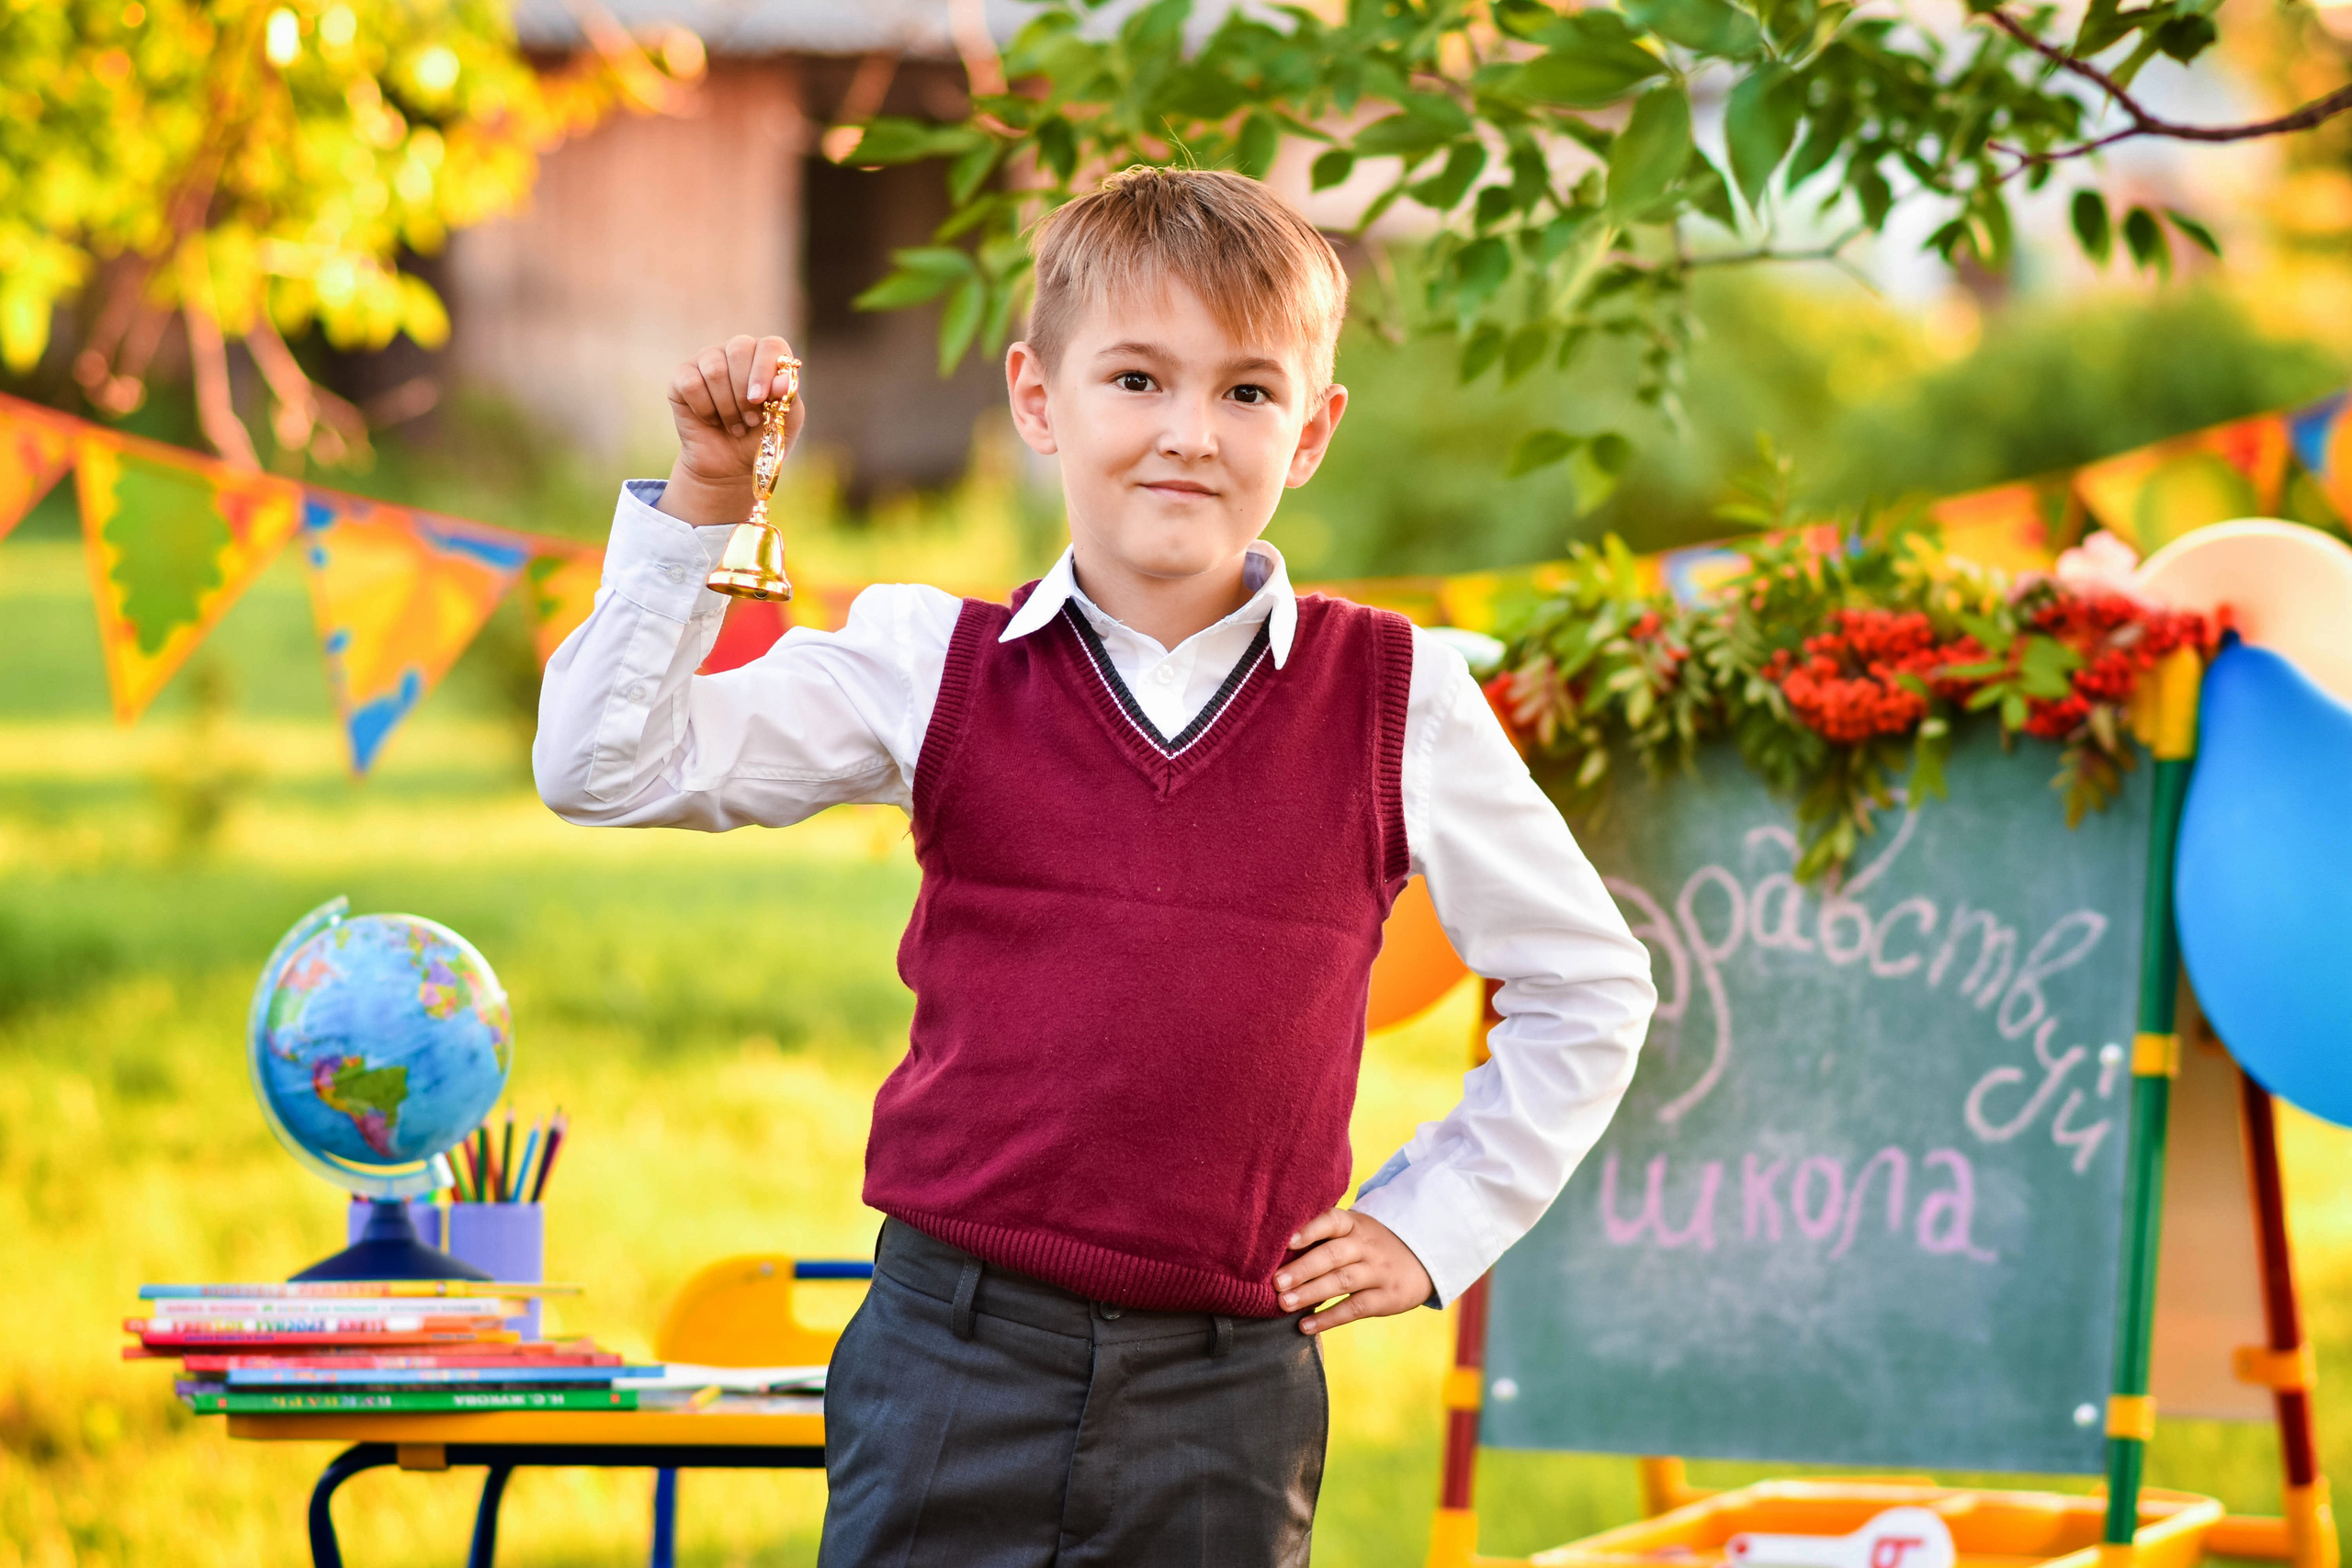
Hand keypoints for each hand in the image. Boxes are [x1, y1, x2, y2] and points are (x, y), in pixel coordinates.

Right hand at [658, 333, 807, 525]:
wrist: (731, 465)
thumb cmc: (762, 437)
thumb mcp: (786, 421)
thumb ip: (788, 397)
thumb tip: (784, 380)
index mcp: (764, 357)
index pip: (770, 345)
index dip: (766, 370)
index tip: (761, 399)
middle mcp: (734, 352)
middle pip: (739, 350)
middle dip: (744, 392)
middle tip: (751, 420)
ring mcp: (706, 361)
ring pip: (715, 369)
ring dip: (727, 406)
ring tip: (736, 426)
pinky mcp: (682, 377)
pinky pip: (691, 384)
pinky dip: (705, 409)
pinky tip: (712, 420)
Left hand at [1275, 1207, 1432, 1334]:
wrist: (1424, 1258)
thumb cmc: (1370, 1246)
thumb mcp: (1355, 1232)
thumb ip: (1324, 1239)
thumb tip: (1276, 1256)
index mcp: (1355, 1225)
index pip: (1332, 1221)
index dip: (1310, 1229)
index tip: (1287, 1242)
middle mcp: (1367, 1246)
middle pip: (1333, 1255)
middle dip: (1302, 1269)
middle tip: (1275, 1282)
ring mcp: (1379, 1271)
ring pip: (1342, 1282)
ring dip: (1311, 1293)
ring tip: (1284, 1304)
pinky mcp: (1388, 1297)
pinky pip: (1355, 1308)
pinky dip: (1328, 1318)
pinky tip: (1305, 1326)